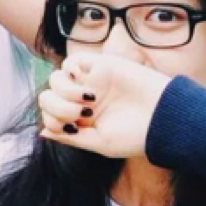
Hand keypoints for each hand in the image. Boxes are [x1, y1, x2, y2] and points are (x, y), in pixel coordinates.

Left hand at [38, 53, 171, 158]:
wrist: (163, 117)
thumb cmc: (135, 135)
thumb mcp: (100, 143)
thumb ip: (70, 138)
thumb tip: (42, 132)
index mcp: (80, 120)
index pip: (49, 115)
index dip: (53, 120)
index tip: (75, 127)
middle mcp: (81, 100)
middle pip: (47, 96)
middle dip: (58, 107)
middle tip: (85, 114)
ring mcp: (89, 82)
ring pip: (55, 79)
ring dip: (66, 92)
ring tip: (90, 101)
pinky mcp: (100, 66)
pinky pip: (71, 62)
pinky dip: (72, 73)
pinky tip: (88, 85)